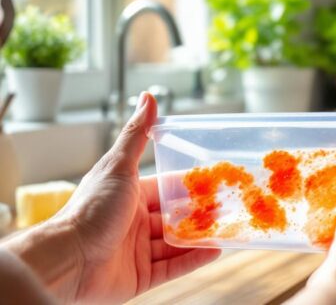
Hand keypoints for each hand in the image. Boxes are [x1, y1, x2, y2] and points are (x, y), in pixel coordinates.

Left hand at [4, 92, 220, 302]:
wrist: (68, 259)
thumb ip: (137, 135)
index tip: (215, 181)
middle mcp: (133, 222)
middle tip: (228, 206)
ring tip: (227, 229)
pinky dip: (194, 260)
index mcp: (128, 196)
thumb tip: (148, 97)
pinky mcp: (141, 277)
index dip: (190, 186)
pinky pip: (173, 268)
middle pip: (174, 217)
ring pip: (177, 243)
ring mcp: (137, 251)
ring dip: (201, 236)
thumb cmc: (91, 209)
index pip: (165, 188)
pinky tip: (215, 252)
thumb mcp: (119, 166)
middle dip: (200, 213)